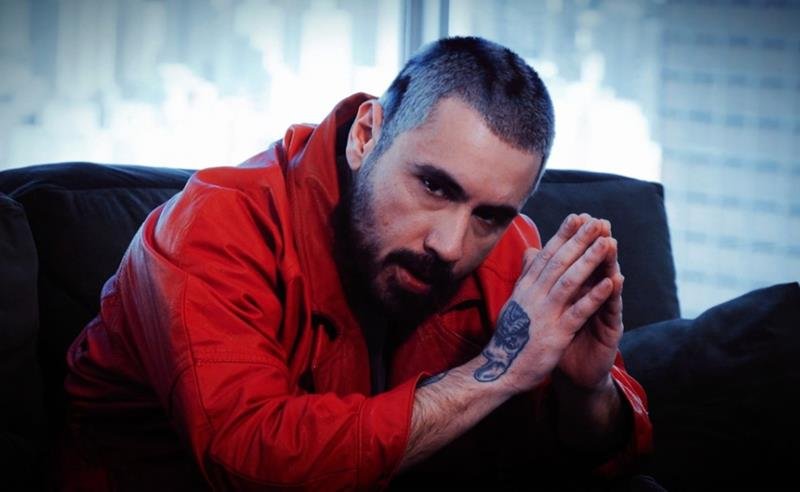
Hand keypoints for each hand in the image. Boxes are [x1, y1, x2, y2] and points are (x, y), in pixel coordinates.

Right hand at [473, 214, 616, 392]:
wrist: (502, 369)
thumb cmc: (511, 335)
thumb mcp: (515, 300)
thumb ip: (526, 276)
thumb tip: (531, 250)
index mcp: (526, 287)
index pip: (547, 255)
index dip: (563, 235)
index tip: (578, 217)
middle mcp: (534, 295)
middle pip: (560, 262)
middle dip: (580, 240)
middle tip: (598, 221)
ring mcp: (545, 313)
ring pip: (570, 280)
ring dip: (590, 260)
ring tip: (608, 243)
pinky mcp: (556, 333)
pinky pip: (578, 311)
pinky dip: (594, 296)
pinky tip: (611, 283)